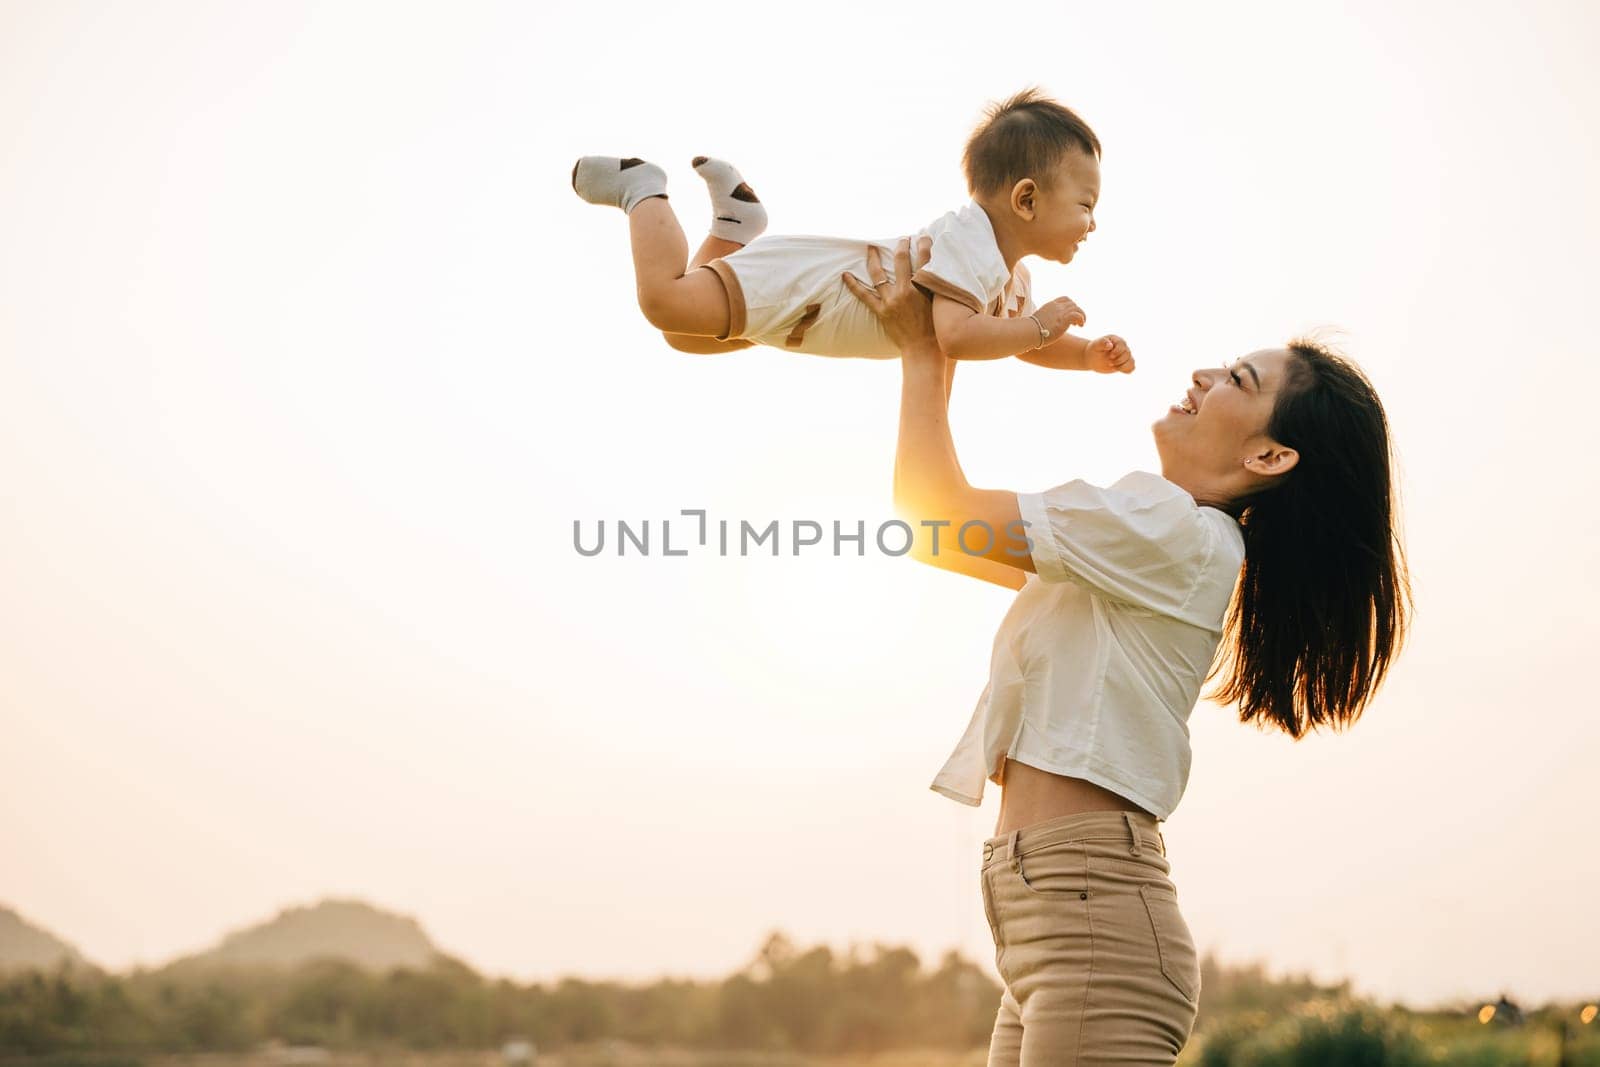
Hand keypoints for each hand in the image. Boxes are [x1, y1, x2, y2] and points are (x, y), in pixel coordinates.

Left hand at [842, 236, 938, 354]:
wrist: (923, 348)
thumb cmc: (936, 328)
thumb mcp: (940, 303)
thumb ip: (935, 286)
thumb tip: (934, 271)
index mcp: (923, 287)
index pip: (925, 258)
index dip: (925, 244)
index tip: (924, 236)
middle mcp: (905, 290)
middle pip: (900, 260)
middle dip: (901, 246)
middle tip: (901, 239)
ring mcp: (891, 301)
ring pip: (878, 274)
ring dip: (873, 259)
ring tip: (870, 248)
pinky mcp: (881, 311)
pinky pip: (864, 296)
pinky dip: (853, 285)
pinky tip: (845, 275)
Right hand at [1030, 296, 1086, 343]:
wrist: (1029, 332)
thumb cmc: (1030, 330)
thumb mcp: (1037, 321)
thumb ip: (1043, 321)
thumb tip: (1040, 329)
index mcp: (1050, 305)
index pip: (1065, 299)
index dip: (1070, 305)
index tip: (1070, 314)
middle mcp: (1056, 307)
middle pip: (1072, 304)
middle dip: (1077, 311)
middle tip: (1076, 322)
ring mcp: (1060, 312)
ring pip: (1077, 308)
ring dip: (1081, 315)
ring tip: (1081, 324)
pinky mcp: (1064, 319)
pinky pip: (1078, 315)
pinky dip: (1082, 319)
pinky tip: (1081, 325)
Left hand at [1086, 334, 1133, 373]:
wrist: (1092, 357)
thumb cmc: (1094, 349)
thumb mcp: (1096, 345)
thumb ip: (1102, 342)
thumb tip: (1110, 345)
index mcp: (1117, 340)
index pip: (1122, 345)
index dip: (1117, 352)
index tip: (1110, 356)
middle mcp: (1123, 347)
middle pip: (1128, 354)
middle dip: (1119, 360)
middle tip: (1109, 363)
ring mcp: (1124, 356)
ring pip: (1131, 361)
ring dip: (1123, 366)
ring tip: (1113, 367)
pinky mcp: (1124, 363)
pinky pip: (1131, 367)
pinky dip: (1127, 370)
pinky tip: (1118, 369)